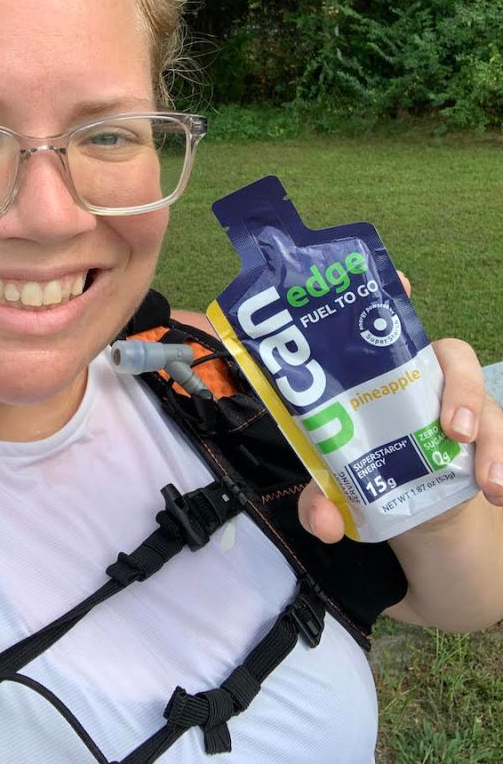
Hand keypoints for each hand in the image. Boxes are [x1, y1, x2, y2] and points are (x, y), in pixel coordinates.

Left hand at [298, 271, 502, 542]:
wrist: (414, 516)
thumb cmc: (369, 475)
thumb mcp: (337, 491)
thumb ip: (321, 504)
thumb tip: (326, 524)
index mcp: (382, 376)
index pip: (391, 325)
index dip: (396, 298)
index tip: (401, 283)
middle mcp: (426, 384)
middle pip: (454, 357)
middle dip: (461, 387)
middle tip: (454, 431)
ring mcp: (463, 409)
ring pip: (490, 403)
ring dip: (494, 439)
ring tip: (488, 483)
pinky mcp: (489, 441)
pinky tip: (500, 493)